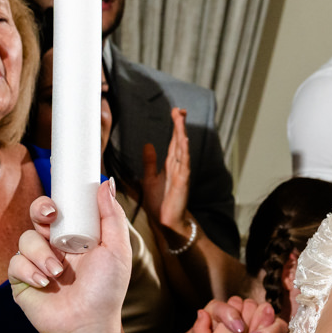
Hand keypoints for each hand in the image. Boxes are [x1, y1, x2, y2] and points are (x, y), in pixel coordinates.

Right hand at [8, 182, 131, 332]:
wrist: (87, 327)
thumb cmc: (106, 291)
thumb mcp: (116, 250)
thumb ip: (111, 216)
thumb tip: (106, 182)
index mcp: (75, 237)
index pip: (60, 209)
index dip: (56, 200)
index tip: (58, 202)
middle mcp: (54, 247)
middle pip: (36, 216)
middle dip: (39, 211)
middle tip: (49, 217)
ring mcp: (36, 263)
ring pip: (26, 239)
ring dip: (41, 254)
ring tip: (57, 273)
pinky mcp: (21, 280)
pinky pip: (16, 262)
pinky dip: (30, 271)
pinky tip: (44, 283)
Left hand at [139, 108, 192, 239]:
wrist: (167, 223)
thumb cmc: (160, 203)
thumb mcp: (150, 178)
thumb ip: (150, 162)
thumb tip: (148, 144)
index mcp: (170, 165)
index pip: (174, 141)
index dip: (175, 127)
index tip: (175, 112)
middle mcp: (178, 167)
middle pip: (179, 141)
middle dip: (179, 125)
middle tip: (179, 109)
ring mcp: (181, 174)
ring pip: (182, 149)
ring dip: (181, 133)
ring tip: (180, 118)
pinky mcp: (182, 182)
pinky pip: (184, 164)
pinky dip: (184, 152)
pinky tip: (184, 140)